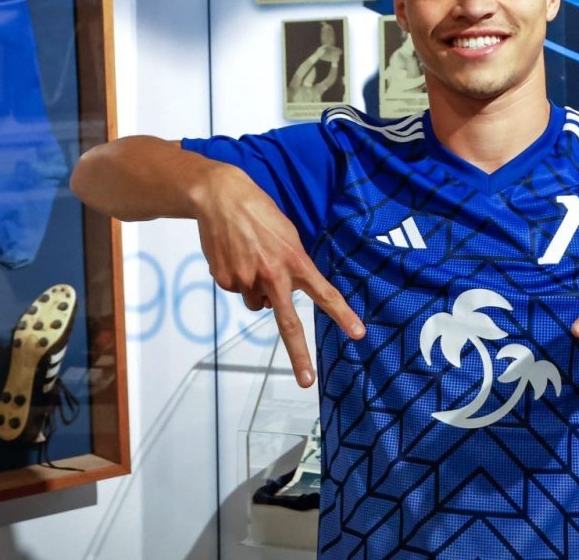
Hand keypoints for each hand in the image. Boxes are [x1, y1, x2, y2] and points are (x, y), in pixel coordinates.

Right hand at [193, 165, 365, 386]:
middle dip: (299, 355)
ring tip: (251, 257)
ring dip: (257, 289)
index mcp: (294, 261)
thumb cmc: (259, 211)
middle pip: (288, 323)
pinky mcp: (225, 281)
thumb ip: (291, 266)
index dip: (342, 315)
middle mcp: (273, 275)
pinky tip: (234, 255)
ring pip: (257, 302)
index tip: (358, 334)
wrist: (220, 197)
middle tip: (307, 381)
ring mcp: (247, 280)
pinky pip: (237, 290)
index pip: (324, 293)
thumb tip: (279, 295)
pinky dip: (237, 278)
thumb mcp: (287, 234)